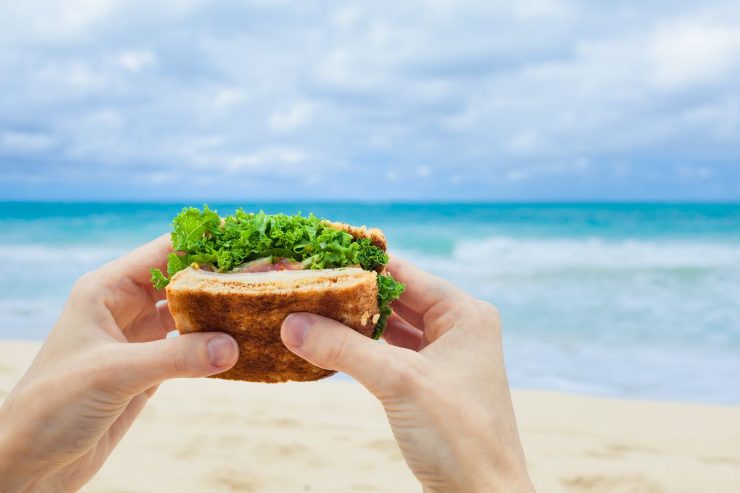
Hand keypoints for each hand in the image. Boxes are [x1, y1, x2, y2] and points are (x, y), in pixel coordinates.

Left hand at [0, 236, 238, 491]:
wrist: (33, 462)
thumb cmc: (52, 406)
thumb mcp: (114, 373)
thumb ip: (175, 358)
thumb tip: (234, 346)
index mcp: (106, 290)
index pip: (164, 252)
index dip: (205, 245)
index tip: (250, 242)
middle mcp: (125, 308)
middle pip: (183, 280)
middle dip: (221, 277)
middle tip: (267, 276)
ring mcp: (139, 338)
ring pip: (189, 313)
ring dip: (220, 312)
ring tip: (261, 307)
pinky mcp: (150, 369)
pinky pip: (191, 347)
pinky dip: (215, 345)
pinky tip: (242, 344)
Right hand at [281, 257, 534, 492]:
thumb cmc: (458, 437)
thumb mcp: (398, 382)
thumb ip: (344, 348)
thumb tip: (292, 323)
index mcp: (465, 314)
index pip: (404, 274)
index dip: (360, 266)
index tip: (317, 259)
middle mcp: (459, 328)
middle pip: (397, 299)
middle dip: (353, 296)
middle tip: (306, 286)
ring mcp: (446, 356)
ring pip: (392, 327)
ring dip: (356, 324)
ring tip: (312, 312)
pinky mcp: (432, 383)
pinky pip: (392, 354)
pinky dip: (364, 350)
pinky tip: (334, 345)